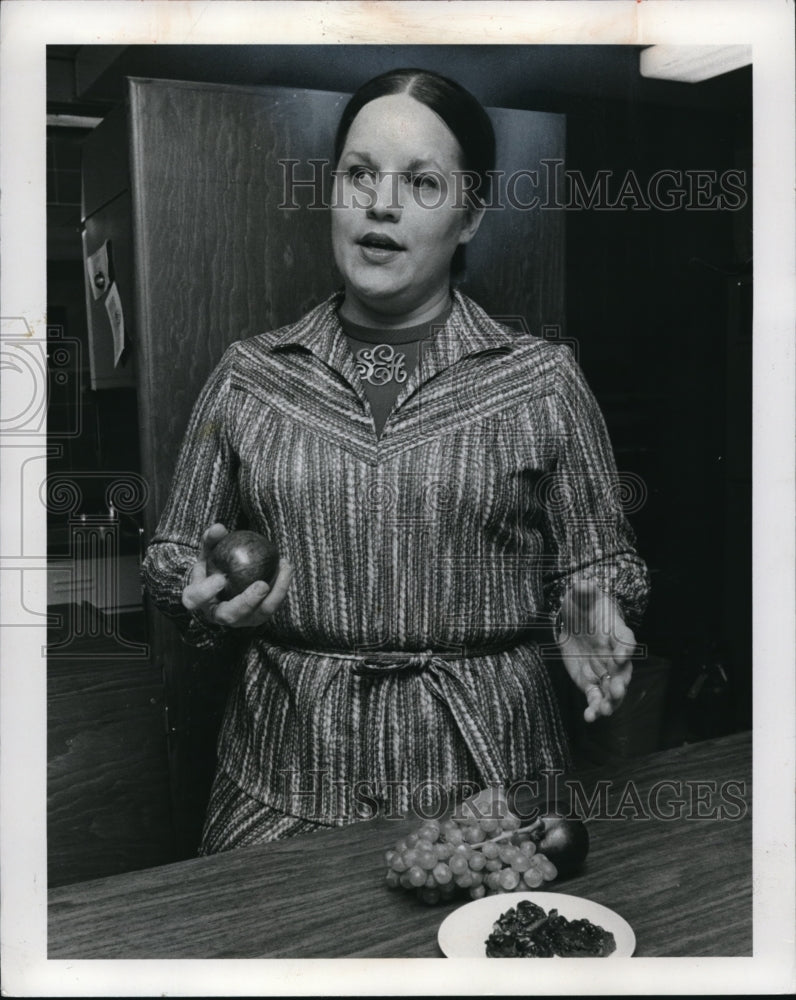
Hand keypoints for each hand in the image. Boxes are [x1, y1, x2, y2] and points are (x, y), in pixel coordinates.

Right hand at [181, 523, 293, 628]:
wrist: (222, 586)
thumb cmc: (212, 566)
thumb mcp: (208, 552)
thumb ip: (211, 540)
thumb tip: (218, 528)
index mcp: (198, 599)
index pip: (196, 599)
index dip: (206, 592)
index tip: (221, 578)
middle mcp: (219, 615)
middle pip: (231, 616)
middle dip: (247, 602)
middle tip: (262, 585)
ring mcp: (240, 620)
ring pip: (259, 614)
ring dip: (275, 592)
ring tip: (284, 568)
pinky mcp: (258, 616)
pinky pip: (272, 605)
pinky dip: (281, 587)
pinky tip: (286, 566)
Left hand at [556, 580, 636, 722]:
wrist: (575, 621)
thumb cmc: (585, 606)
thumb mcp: (582, 594)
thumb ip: (584, 590)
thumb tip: (583, 584)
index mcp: (616, 632)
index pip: (626, 639)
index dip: (624, 648)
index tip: (620, 656)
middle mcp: (615, 654)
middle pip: (624, 671)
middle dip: (621, 681)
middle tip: (617, 689)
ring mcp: (605, 671)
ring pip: (612, 689)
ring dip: (610, 701)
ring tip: (605, 710)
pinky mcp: (591, 682)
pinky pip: (595, 698)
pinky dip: (594, 708)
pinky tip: (590, 717)